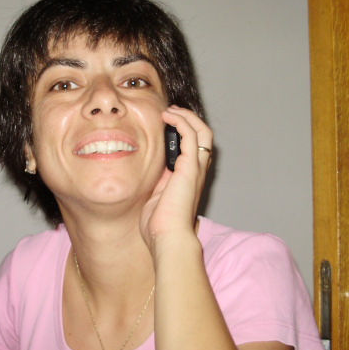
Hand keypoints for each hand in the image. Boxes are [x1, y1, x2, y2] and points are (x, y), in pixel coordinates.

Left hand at [139, 106, 212, 254]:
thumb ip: (155, 182)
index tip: (166, 124)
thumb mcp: (155, 197)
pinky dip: (181, 121)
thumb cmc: (159, 225)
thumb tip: (145, 172)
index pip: (194, 148)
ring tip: (170, 111)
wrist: (167, 238)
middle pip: (203, 136)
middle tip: (170, 113)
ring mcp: (196, 169)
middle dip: (188, 120)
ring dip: (186, 116)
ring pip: (202, 131)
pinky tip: (167, 117)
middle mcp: (197, 172)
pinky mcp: (190, 168)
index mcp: (189, 178)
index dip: (184, 133)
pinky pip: (191, 135)